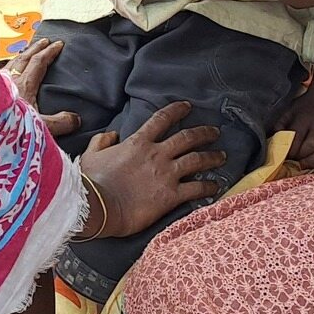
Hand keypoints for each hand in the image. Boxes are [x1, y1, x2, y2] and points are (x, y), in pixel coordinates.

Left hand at [3, 37, 78, 139]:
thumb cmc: (8, 128)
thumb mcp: (40, 127)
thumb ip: (59, 123)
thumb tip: (76, 119)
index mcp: (24, 84)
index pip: (39, 62)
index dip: (50, 52)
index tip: (59, 44)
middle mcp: (8, 79)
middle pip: (23, 58)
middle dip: (36, 48)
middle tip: (45, 41)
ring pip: (9, 63)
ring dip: (20, 55)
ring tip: (25, 52)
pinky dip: (2, 67)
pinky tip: (0, 70)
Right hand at [78, 101, 223, 238]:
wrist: (98, 206)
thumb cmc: (92, 181)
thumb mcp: (91, 155)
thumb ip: (102, 142)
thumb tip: (111, 135)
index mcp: (138, 142)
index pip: (162, 119)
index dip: (177, 110)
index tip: (187, 106)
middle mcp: (157, 154)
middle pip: (187, 138)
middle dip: (204, 133)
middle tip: (215, 132)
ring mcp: (167, 174)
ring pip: (197, 160)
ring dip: (212, 157)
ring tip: (223, 156)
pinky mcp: (171, 195)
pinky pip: (197, 188)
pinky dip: (209, 186)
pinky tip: (217, 186)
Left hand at [284, 66, 313, 167]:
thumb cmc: (308, 105)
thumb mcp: (291, 110)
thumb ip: (280, 124)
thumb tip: (271, 140)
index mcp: (305, 118)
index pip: (294, 140)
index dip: (288, 152)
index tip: (285, 155)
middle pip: (310, 148)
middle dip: (300, 158)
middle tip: (295, 160)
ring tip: (306, 163)